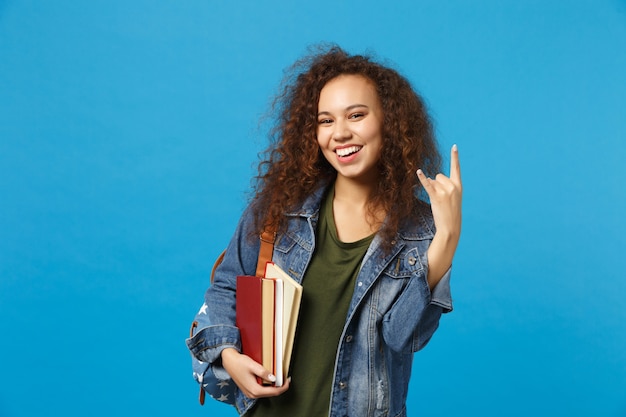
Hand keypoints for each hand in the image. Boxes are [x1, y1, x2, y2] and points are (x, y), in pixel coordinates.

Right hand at [221, 348, 290, 398]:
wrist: (229, 362)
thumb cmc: (239, 363)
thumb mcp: (253, 366)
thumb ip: (264, 372)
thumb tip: (273, 378)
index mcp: (254, 389)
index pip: (274, 392)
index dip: (283, 387)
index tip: (288, 381)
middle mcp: (252, 394)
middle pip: (271, 394)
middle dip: (280, 387)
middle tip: (285, 379)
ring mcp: (250, 393)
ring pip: (266, 393)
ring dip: (274, 386)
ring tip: (279, 378)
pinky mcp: (249, 390)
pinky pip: (261, 390)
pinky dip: (267, 386)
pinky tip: (270, 379)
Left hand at [416, 144, 461, 287]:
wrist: (451, 227)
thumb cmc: (450, 213)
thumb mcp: (451, 198)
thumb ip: (443, 186)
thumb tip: (430, 178)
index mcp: (459, 186)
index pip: (456, 169)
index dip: (455, 157)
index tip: (454, 146)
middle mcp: (453, 186)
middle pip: (439, 175)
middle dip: (437, 184)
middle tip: (441, 199)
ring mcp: (445, 191)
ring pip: (433, 181)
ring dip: (432, 189)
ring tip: (438, 202)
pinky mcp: (436, 196)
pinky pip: (427, 184)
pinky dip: (422, 178)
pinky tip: (418, 172)